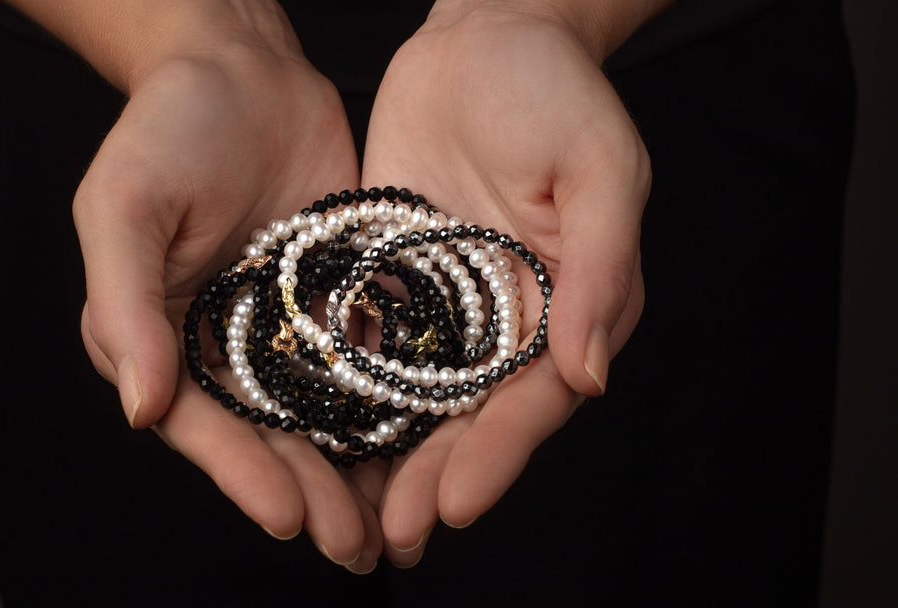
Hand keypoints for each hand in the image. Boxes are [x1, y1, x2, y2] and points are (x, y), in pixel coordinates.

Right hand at [70, 10, 382, 570]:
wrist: (240, 69)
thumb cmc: (165, 129)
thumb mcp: (124, 207)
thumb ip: (124, 307)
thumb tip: (140, 409)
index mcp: (161, 336)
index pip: (202, 420)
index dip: (242, 472)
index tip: (288, 514)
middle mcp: (224, 343)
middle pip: (268, 433)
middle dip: (311, 491)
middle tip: (355, 547)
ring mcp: (285, 325)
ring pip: (322, 411)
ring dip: (356, 468)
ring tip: (394, 525)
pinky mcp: (337, 299)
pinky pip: (365, 359)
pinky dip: (392, 401)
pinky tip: (426, 440)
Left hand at [361, 4, 649, 565]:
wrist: (487, 37)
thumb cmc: (557, 93)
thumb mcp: (599, 169)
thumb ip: (602, 271)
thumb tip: (590, 378)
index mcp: (569, 306)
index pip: (533, 398)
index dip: (497, 455)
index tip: (453, 504)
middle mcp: (508, 318)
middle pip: (470, 415)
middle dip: (433, 476)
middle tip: (391, 536)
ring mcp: (448, 301)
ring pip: (416, 393)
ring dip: (386, 455)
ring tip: (350, 515)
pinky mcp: (396, 275)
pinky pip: (372, 340)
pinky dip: (347, 386)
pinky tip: (313, 429)